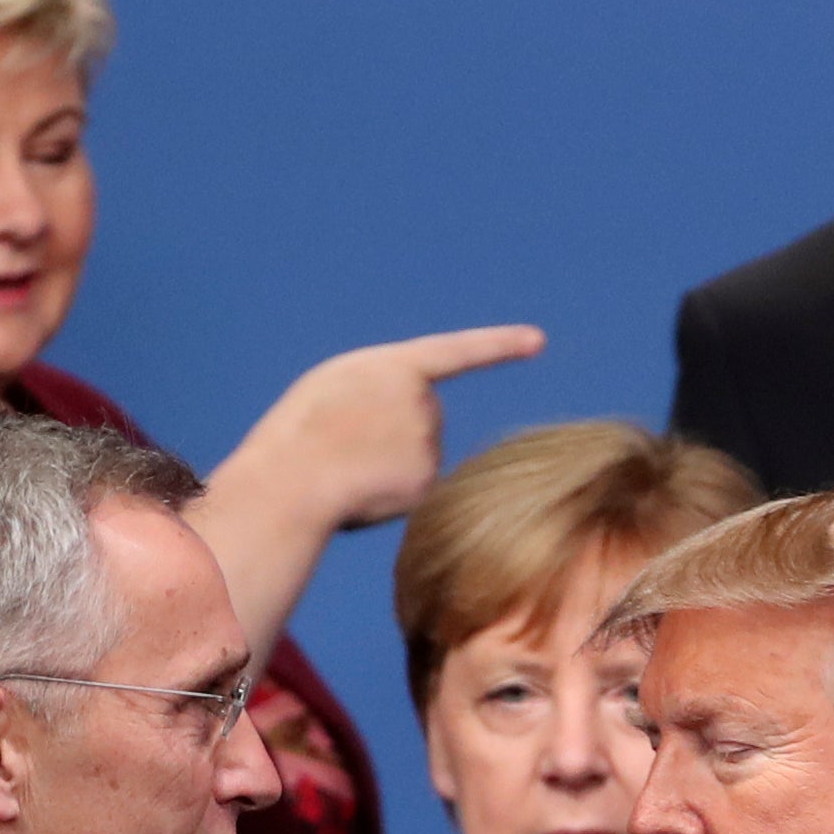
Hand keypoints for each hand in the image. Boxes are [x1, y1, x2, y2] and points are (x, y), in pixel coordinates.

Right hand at [187, 323, 545, 658]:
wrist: (295, 479)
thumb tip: (407, 432)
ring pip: (418, 455)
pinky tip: (361, 490)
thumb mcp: (335, 388)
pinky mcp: (427, 481)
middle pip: (423, 417)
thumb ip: (380, 392)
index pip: (460, 352)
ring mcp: (428, 441)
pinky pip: (414, 487)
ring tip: (347, 466)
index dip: (500, 346)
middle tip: (345, 443)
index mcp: (397, 366)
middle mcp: (423, 401)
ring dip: (387, 464)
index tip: (538, 341)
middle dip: (392, 431)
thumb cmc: (301, 432)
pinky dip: (391, 492)